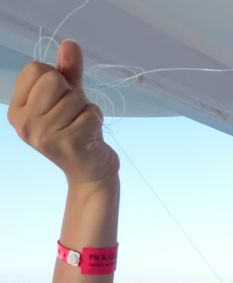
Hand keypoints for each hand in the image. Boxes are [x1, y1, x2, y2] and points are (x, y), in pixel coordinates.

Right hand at [6, 40, 118, 184]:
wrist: (91, 172)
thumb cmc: (78, 131)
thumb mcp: (70, 97)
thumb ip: (68, 71)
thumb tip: (70, 43)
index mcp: (17, 109)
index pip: (36, 68)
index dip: (56, 79)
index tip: (59, 102)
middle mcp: (24, 123)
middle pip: (53, 78)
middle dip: (71, 93)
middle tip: (73, 115)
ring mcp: (44, 135)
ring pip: (75, 97)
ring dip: (87, 109)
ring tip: (81, 127)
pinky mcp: (69, 144)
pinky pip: (91, 113)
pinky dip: (97, 120)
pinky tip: (90, 136)